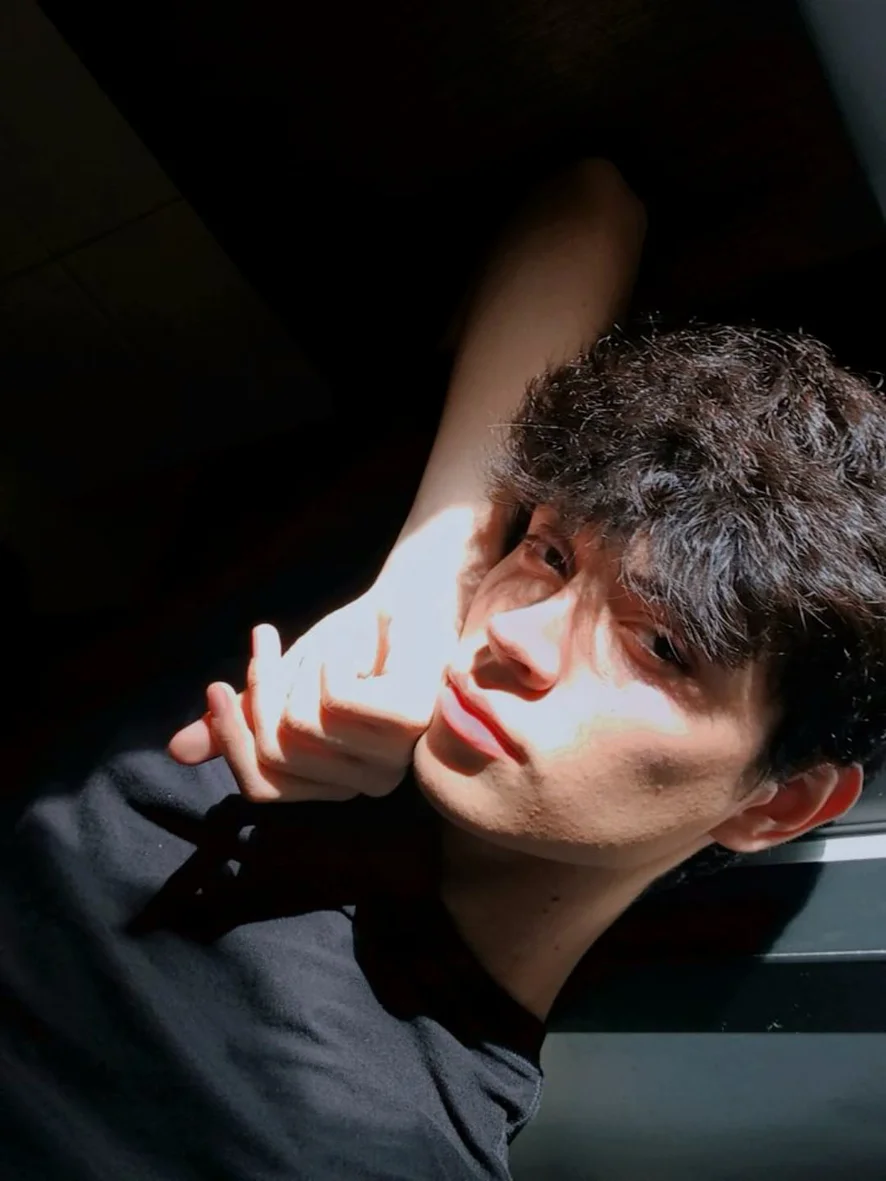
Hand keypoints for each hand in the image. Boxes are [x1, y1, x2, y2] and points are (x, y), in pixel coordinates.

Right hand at [167, 572, 460, 801]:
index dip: (231, 735)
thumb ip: (241, 721)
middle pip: (276, 751)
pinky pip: (334, 698)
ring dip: (300, 667)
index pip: (262, 788)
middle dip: (260, 688)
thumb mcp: (283, 685)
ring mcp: (397, 754)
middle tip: (265, 640)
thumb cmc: (349, 645)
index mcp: (341, 785)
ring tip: (328, 645)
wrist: (404, 596)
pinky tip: (358, 642)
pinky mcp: (410, 719)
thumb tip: (177, 750)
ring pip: (301, 724)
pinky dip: (331, 657)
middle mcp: (372, 783)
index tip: (216, 684)